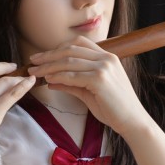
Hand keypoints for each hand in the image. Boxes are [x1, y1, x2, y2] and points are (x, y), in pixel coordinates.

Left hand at [27, 40, 150, 139]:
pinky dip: (58, 77)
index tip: (42, 56)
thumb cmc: (113, 108)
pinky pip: (72, 75)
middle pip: (70, 49)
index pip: (78, 43)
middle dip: (48, 55)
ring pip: (69, 61)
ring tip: (35, 72)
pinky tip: (48, 80)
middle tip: (33, 61)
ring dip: (49, 66)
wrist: (132, 121)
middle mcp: (106, 58)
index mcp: (107, 57)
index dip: (57, 48)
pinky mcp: (100, 79)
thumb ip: (72, 84)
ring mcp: (104, 67)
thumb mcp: (90, 92)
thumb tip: (50, 81)